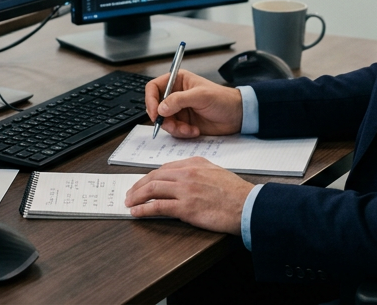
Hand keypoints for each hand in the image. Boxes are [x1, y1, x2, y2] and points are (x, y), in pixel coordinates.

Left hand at [124, 157, 252, 234]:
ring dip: (137, 196)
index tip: (143, 183)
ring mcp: (185, 190)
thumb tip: (182, 177)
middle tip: (130, 193)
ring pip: (152, 189)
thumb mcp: (215, 172)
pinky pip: (158, 206)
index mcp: (193, 163)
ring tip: (129, 202)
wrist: (247, 205)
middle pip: (154, 177)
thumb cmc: (235, 192)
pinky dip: (144, 209)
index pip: (164, 168)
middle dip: (138, 185)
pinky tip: (136, 212)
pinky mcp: (185, 207)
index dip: (150, 176)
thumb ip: (197, 171)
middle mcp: (187, 173)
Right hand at [145, 69, 242, 137]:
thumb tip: (160, 108)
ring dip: (175, 128)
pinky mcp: (184, 123)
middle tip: (172, 125)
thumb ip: (179, 100)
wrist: (236, 116)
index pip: (154, 88)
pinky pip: (174, 130)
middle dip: (163, 119)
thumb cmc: (222, 99)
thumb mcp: (201, 96)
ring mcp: (179, 110)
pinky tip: (194, 130)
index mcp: (178, 81)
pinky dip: (182, 133)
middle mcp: (175, 95)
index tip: (154, 113)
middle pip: (156, 107)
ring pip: (164, 121)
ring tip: (188, 129)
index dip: (150, 100)